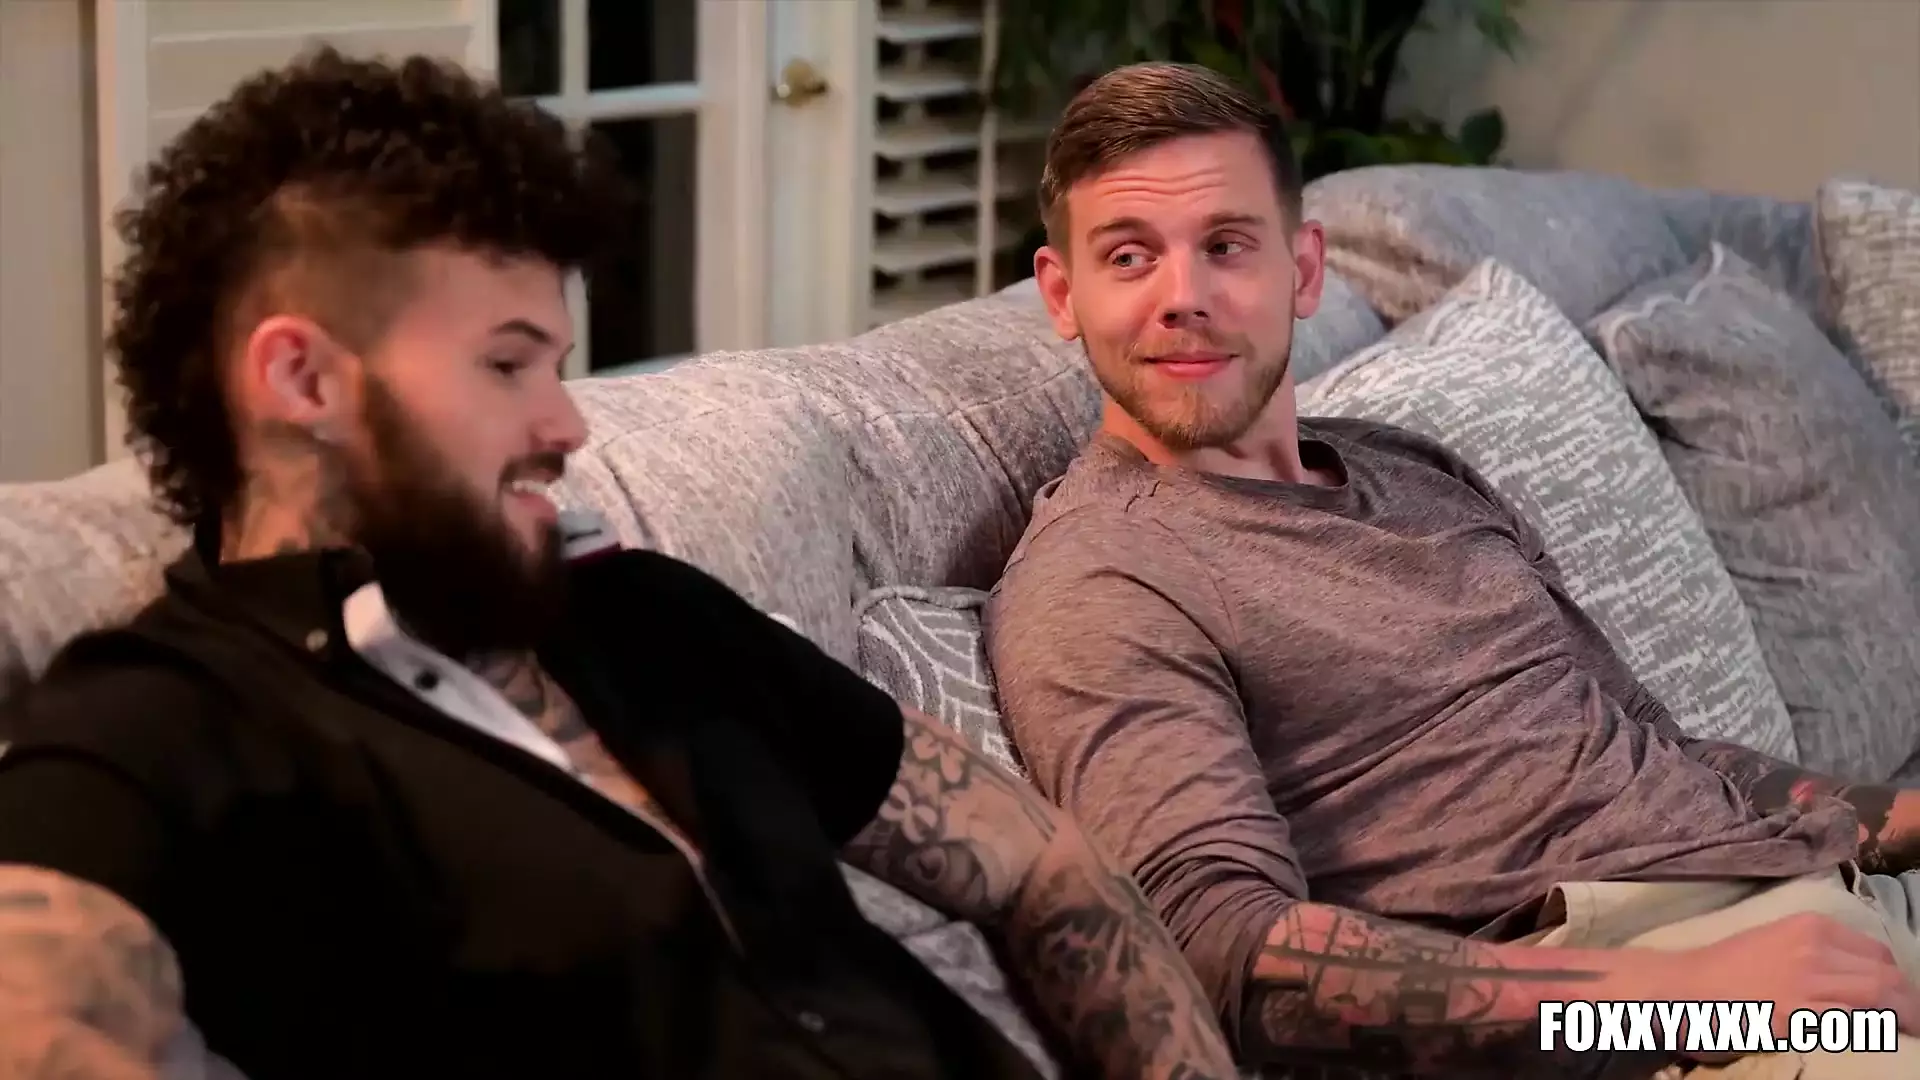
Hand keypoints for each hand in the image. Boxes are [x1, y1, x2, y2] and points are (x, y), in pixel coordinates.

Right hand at [1641, 913, 1919, 1060]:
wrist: (1683, 987)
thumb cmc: (1724, 969)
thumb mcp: (1773, 941)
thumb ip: (1814, 950)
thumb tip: (1855, 976)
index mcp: (1809, 926)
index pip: (1877, 953)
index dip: (1892, 980)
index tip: (1893, 1000)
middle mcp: (1815, 947)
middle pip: (1886, 975)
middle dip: (1905, 1003)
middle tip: (1906, 1024)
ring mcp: (1809, 980)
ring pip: (1881, 996)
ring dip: (1899, 1020)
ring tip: (1901, 1035)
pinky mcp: (1802, 1013)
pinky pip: (1857, 1021)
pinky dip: (1872, 1031)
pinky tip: (1870, 1039)